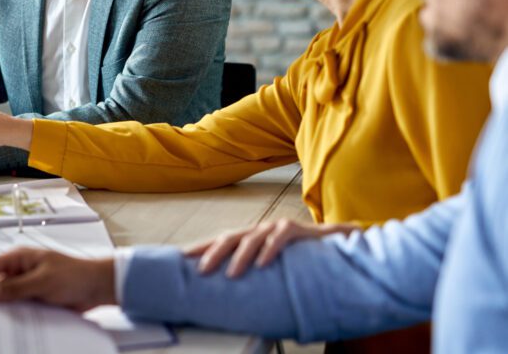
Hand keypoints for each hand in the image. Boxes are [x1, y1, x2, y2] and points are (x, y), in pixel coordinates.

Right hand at [0, 247, 115, 312]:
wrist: (98, 288)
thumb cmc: (75, 276)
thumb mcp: (42, 281)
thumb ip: (15, 288)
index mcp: (19, 259)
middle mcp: (20, 272)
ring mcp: (27, 287)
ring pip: (7, 301)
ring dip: (1, 311)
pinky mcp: (35, 301)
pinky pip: (19, 310)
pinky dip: (14, 317)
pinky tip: (8, 329)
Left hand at [184, 219, 358, 277]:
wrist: (335, 245)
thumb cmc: (298, 259)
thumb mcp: (271, 266)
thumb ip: (254, 272)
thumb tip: (230, 290)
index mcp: (250, 238)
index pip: (221, 241)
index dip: (202, 248)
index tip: (182, 257)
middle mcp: (259, 230)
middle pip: (230, 238)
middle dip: (213, 253)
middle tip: (202, 271)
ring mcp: (276, 227)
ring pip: (252, 237)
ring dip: (240, 256)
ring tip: (232, 274)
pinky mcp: (295, 229)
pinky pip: (279, 237)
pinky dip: (269, 250)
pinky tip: (262, 263)